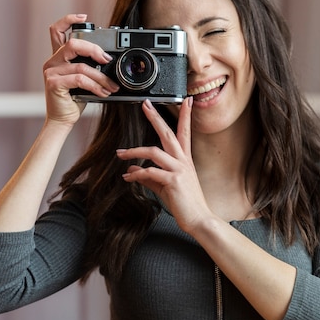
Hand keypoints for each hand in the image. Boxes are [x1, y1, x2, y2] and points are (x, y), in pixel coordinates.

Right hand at [42, 14, 118, 125]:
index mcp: (58, 57)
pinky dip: (95, 86)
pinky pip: (79, 79)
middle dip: (94, 49)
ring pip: (81, 66)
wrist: (63, 119)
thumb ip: (89, 66)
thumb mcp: (83, 79)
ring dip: (101, 77)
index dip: (68, 20)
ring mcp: (51, 72)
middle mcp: (52, 61)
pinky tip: (103, 93)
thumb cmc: (74, 99)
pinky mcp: (53, 83)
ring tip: (111, 86)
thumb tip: (109, 61)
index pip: (57, 31)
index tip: (84, 17)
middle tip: (107, 60)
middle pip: (72, 44)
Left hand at [116, 98, 216, 232]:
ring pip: (153, 151)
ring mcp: (179, 169)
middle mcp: (183, 161)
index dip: (185, 115)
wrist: (198, 219)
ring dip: (134, 151)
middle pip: (168, 133)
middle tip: (145, 105)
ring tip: (120, 153)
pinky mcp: (173, 180)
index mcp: (184, 160)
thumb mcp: (164, 186)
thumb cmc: (185, 203)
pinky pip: (149, 172)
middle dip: (156, 117)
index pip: (184, 132)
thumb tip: (132, 170)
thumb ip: (148, 177)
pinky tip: (128, 177)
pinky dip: (136, 173)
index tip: (185, 101)